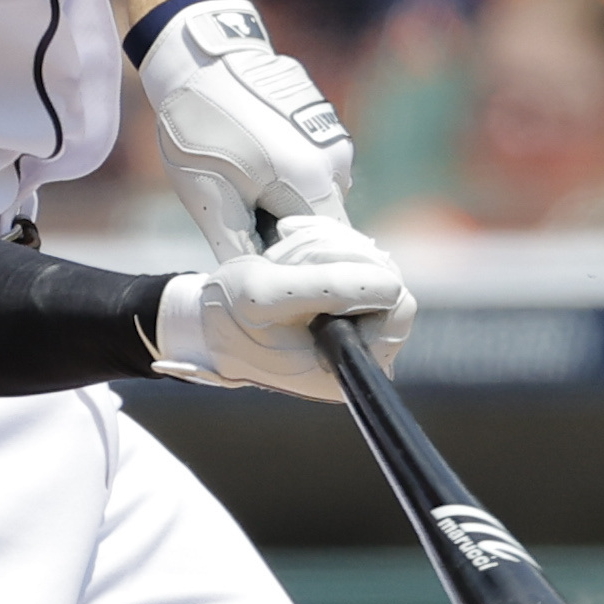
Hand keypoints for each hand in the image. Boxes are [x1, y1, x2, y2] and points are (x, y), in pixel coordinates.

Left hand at [135, 0, 354, 260]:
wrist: (202, 57)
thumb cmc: (201, 129)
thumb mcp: (210, 197)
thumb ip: (238, 247)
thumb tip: (255, 286)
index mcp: (311, 184)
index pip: (325, 250)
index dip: (297, 265)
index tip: (266, 266)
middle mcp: (336, 161)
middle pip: (324, 222)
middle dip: (290, 232)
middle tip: (244, 222)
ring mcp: (333, 136)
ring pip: (318, 191)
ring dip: (289, 199)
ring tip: (244, 183)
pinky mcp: (323, 118)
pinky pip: (314, 162)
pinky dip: (291, 171)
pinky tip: (253, 156)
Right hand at [148, 215, 415, 403]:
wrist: (205, 320)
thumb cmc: (230, 313)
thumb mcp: (269, 295)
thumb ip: (329, 287)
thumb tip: (393, 283)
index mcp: (346, 364)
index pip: (399, 306)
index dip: (365, 273)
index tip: (317, 265)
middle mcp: (359, 351)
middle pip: (385, 277)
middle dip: (335, 253)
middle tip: (285, 255)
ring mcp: (354, 327)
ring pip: (369, 260)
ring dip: (323, 244)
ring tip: (279, 254)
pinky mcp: (343, 304)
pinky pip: (353, 256)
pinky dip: (322, 241)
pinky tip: (288, 239)